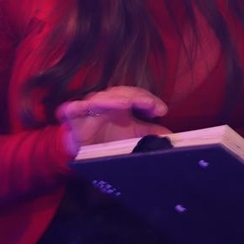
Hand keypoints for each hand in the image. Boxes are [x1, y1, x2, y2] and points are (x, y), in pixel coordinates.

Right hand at [56, 86, 170, 155]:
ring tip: (126, 103)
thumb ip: (149, 133)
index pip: (138, 96)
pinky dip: (76, 107)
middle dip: (137, 97)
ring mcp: (90, 107)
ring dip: (114, 99)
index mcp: (122, 103)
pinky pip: (74, 109)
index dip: (150, 101)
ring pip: (101, 98)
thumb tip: (170, 135)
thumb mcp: (131, 135)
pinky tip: (82, 106)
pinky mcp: (73, 115)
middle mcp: (107, 101)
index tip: (162, 110)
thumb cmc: (107, 137)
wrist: (81, 149)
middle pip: (122, 93)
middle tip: (151, 104)